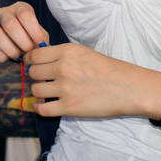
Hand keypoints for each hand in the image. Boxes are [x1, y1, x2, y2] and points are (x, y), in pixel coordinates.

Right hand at [0, 1, 48, 62]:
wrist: (16, 40)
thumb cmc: (31, 37)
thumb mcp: (39, 34)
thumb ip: (41, 39)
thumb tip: (40, 48)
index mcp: (19, 8)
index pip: (24, 14)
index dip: (33, 30)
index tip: (40, 43)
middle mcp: (3, 13)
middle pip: (9, 24)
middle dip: (22, 42)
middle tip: (29, 51)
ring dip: (11, 50)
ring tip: (19, 55)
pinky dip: (0, 56)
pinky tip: (8, 57)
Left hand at [26, 43, 160, 119]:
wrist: (128, 88)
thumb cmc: (108, 70)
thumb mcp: (84, 52)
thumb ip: (61, 54)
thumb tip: (38, 58)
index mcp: (67, 51)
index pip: (34, 55)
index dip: (31, 61)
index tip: (35, 66)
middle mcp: (64, 68)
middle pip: (32, 73)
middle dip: (36, 77)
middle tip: (46, 81)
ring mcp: (65, 88)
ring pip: (36, 90)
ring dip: (40, 93)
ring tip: (49, 93)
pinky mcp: (69, 107)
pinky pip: (42, 109)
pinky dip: (42, 108)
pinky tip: (48, 105)